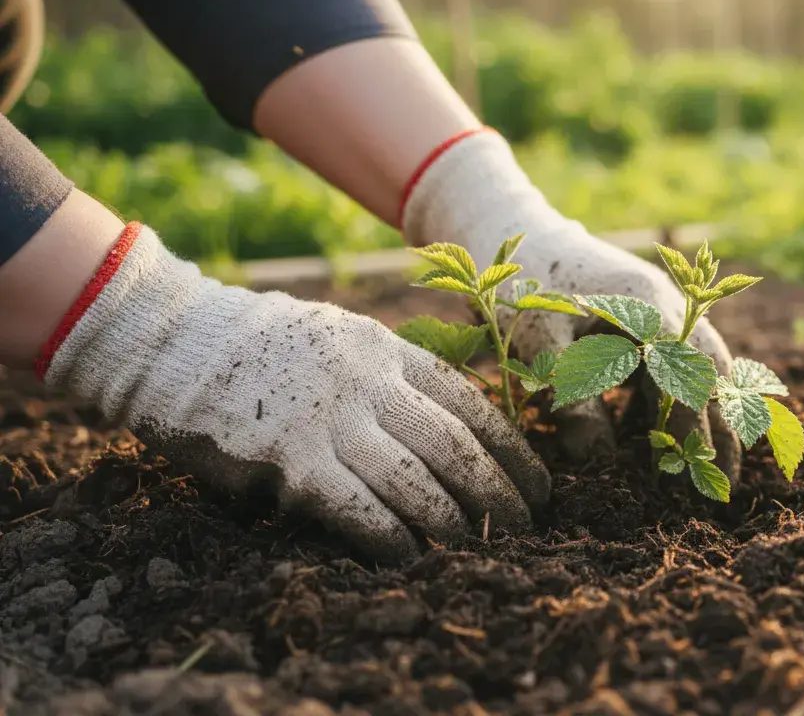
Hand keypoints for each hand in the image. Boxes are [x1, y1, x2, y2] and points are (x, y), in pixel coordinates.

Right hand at [39, 224, 548, 561]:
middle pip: (453, 443)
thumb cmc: (263, 346)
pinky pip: (356, 507)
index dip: (511, 447)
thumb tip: (450, 425)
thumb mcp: (341, 337)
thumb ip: (390, 373)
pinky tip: (409, 557)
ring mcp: (328, 419)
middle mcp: (366, 381)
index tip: (538, 481)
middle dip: (497, 489)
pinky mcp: (289, 459)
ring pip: (413, 479)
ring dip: (451, 520)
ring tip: (475, 546)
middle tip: (525, 524)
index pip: (468, 402)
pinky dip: (389, 537)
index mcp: (384, 349)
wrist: (173, 340)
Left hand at [401, 130, 741, 482]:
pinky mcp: (648, 318)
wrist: (512, 232)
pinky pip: (677, 362)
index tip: (696, 470)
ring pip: (703, 367)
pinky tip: (652, 434)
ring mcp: (662, 308)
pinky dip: (676, 398)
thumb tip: (599, 462)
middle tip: (725, 482)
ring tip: (707, 466)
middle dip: (723, 426)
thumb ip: (572, 399)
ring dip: (707, 414)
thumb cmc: (524, 283)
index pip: (689, 374)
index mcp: (648, 304)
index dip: (695, 426)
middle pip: (714, 370)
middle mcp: (668, 303)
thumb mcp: (540, 343)